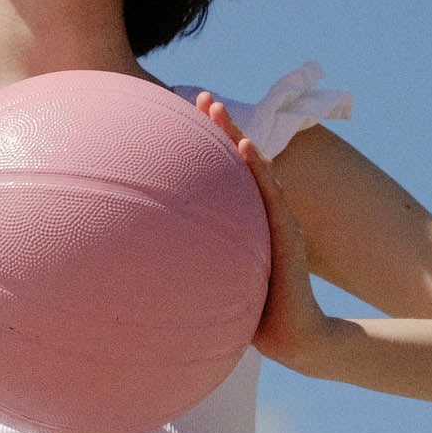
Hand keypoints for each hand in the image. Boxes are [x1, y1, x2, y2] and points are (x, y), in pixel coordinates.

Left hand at [199, 92, 336, 370]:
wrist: (294, 336)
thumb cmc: (254, 313)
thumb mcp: (213, 282)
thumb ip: (189, 266)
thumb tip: (137, 268)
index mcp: (242, 223)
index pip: (222, 177)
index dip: (204, 148)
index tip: (179, 120)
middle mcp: (261, 215)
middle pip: (238, 162)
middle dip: (220, 127)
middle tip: (199, 96)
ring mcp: (277, 221)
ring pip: (255, 168)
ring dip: (236, 135)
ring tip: (216, 108)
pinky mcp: (288, 234)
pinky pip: (272, 195)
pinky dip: (259, 169)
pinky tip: (246, 148)